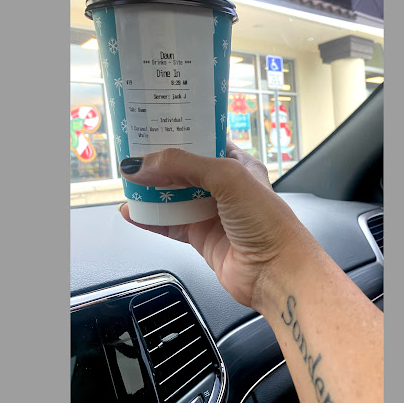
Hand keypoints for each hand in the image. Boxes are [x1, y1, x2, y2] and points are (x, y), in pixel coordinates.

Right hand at [119, 141, 315, 310]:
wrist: (276, 273)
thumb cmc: (268, 222)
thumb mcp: (228, 177)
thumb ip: (183, 166)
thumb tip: (141, 164)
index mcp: (238, 165)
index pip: (204, 141)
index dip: (180, 135)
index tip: (153, 129)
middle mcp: (225, 188)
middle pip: (183, 170)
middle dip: (159, 164)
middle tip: (133, 155)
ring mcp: (212, 213)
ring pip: (173, 198)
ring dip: (150, 192)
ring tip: (127, 183)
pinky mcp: (201, 237)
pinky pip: (169, 225)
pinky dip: (150, 219)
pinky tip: (133, 214)